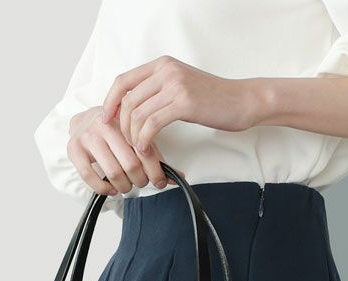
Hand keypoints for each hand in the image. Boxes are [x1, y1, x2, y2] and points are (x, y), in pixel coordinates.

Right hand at [67, 106, 180, 195]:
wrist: (84, 120)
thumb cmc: (115, 132)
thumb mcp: (136, 137)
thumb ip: (155, 155)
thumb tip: (178, 178)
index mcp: (125, 119)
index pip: (145, 151)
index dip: (156, 172)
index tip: (160, 182)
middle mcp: (105, 125)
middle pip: (131, 165)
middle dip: (140, 180)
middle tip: (141, 182)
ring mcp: (88, 137)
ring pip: (113, 173)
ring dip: (124, 187)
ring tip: (127, 186)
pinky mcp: (74, 149)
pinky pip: (89, 177)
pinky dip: (103, 189)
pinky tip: (111, 189)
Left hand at [101, 56, 261, 155]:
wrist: (241, 100)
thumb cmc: (212, 99)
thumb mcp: (180, 86)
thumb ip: (158, 90)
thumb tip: (132, 108)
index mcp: (162, 65)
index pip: (123, 81)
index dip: (110, 102)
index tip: (106, 120)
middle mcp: (166, 70)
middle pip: (128, 100)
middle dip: (122, 126)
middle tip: (126, 142)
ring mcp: (175, 85)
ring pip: (138, 113)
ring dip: (133, 136)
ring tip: (139, 148)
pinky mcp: (183, 103)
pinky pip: (152, 124)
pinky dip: (145, 139)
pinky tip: (147, 149)